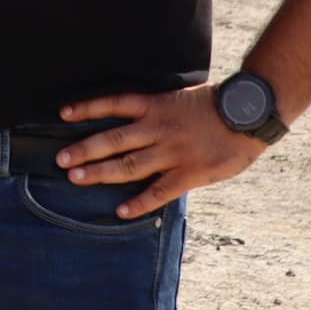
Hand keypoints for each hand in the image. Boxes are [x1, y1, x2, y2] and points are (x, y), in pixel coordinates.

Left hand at [55, 85, 267, 219]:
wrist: (250, 114)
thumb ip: (157, 110)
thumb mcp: (181, 98)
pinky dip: (139, 202)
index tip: (63, 114)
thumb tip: (133, 119)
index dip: (87, 109)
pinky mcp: (189, 173)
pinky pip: (159, 191)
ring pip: (129, 165)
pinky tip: (121, 211)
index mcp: (156, 106)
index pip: (113, 104)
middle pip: (113, 139)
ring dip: (100, 173)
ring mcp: (172, 152)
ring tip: (76, 179)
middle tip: (60, 160)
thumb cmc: (217, 106)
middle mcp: (158, 128)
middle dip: (84, 150)